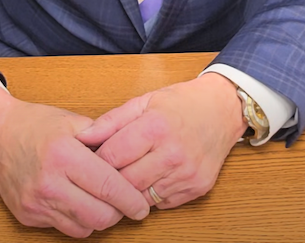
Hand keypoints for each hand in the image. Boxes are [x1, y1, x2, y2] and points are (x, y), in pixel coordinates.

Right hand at [0, 85, 149, 236]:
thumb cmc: (37, 124)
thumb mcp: (74, 122)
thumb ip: (103, 141)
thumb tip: (131, 161)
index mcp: (63, 155)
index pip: (107, 186)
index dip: (130, 199)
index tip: (142, 205)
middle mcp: (48, 183)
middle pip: (98, 216)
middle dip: (117, 213)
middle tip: (125, 203)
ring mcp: (35, 203)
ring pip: (82, 228)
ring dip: (97, 218)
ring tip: (101, 199)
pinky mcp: (27, 216)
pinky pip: (63, 228)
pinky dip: (77, 219)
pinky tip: (78, 200)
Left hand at [77, 73, 246, 209]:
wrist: (222, 110)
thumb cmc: (180, 103)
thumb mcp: (144, 101)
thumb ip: (111, 121)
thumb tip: (83, 138)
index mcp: (156, 126)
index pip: (112, 156)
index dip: (97, 160)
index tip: (91, 158)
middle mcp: (173, 153)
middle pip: (125, 182)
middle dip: (110, 179)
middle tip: (104, 172)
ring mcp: (187, 174)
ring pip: (142, 198)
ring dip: (130, 190)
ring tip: (127, 174)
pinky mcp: (197, 189)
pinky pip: (162, 203)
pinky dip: (151, 194)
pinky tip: (150, 178)